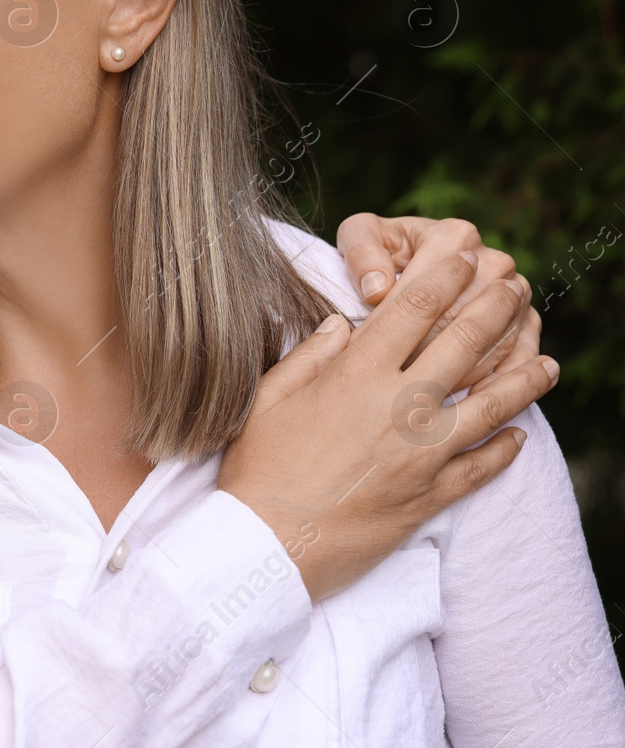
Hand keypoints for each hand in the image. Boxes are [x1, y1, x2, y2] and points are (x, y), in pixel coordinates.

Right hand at [219, 250, 557, 602]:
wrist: (266, 546)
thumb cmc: (257, 468)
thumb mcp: (268, 399)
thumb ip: (309, 355)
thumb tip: (340, 324)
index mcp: (356, 375)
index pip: (413, 309)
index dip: (445, 276)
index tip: (465, 257)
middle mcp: (398, 407)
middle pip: (464, 345)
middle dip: (496, 309)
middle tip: (515, 288)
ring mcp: (421, 454)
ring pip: (492, 407)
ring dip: (524, 380)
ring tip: (547, 362)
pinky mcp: (430, 497)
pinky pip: (481, 467)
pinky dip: (504, 449)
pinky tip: (516, 435)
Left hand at [337, 213, 538, 387]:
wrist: (405, 266)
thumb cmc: (377, 254)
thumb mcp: (358, 237)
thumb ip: (362, 253)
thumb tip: (377, 288)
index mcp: (454, 236)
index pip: (430, 287)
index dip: (399, 322)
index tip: (373, 347)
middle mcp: (493, 261)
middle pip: (465, 317)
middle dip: (433, 351)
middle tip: (402, 380)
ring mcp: (515, 294)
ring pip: (495, 340)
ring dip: (465, 371)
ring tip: (432, 398)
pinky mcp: (525, 323)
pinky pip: (518, 357)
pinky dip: (497, 380)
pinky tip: (468, 402)